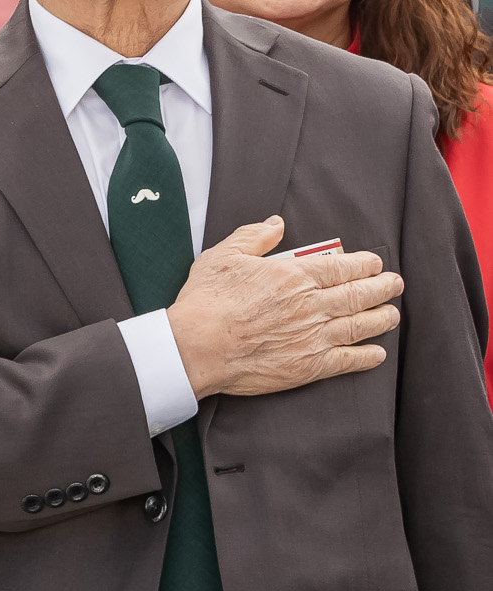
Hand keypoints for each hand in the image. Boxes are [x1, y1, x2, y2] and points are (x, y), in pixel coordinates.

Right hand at [167, 217, 402, 398]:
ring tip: (392, 314)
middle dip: (383, 288)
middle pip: (360, 295)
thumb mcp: (224, 257)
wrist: (195, 348)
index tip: (375, 264)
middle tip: (395, 284)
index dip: (365, 265)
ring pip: (361, 326)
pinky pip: (348, 361)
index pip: (343, 268)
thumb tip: (276, 223)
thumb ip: (254, 237)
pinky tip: (376, 353)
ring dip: (382, 319)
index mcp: (294, 276)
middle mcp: (312, 306)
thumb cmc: (206, 302)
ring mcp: (314, 338)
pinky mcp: (308, 366)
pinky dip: (367, 356)